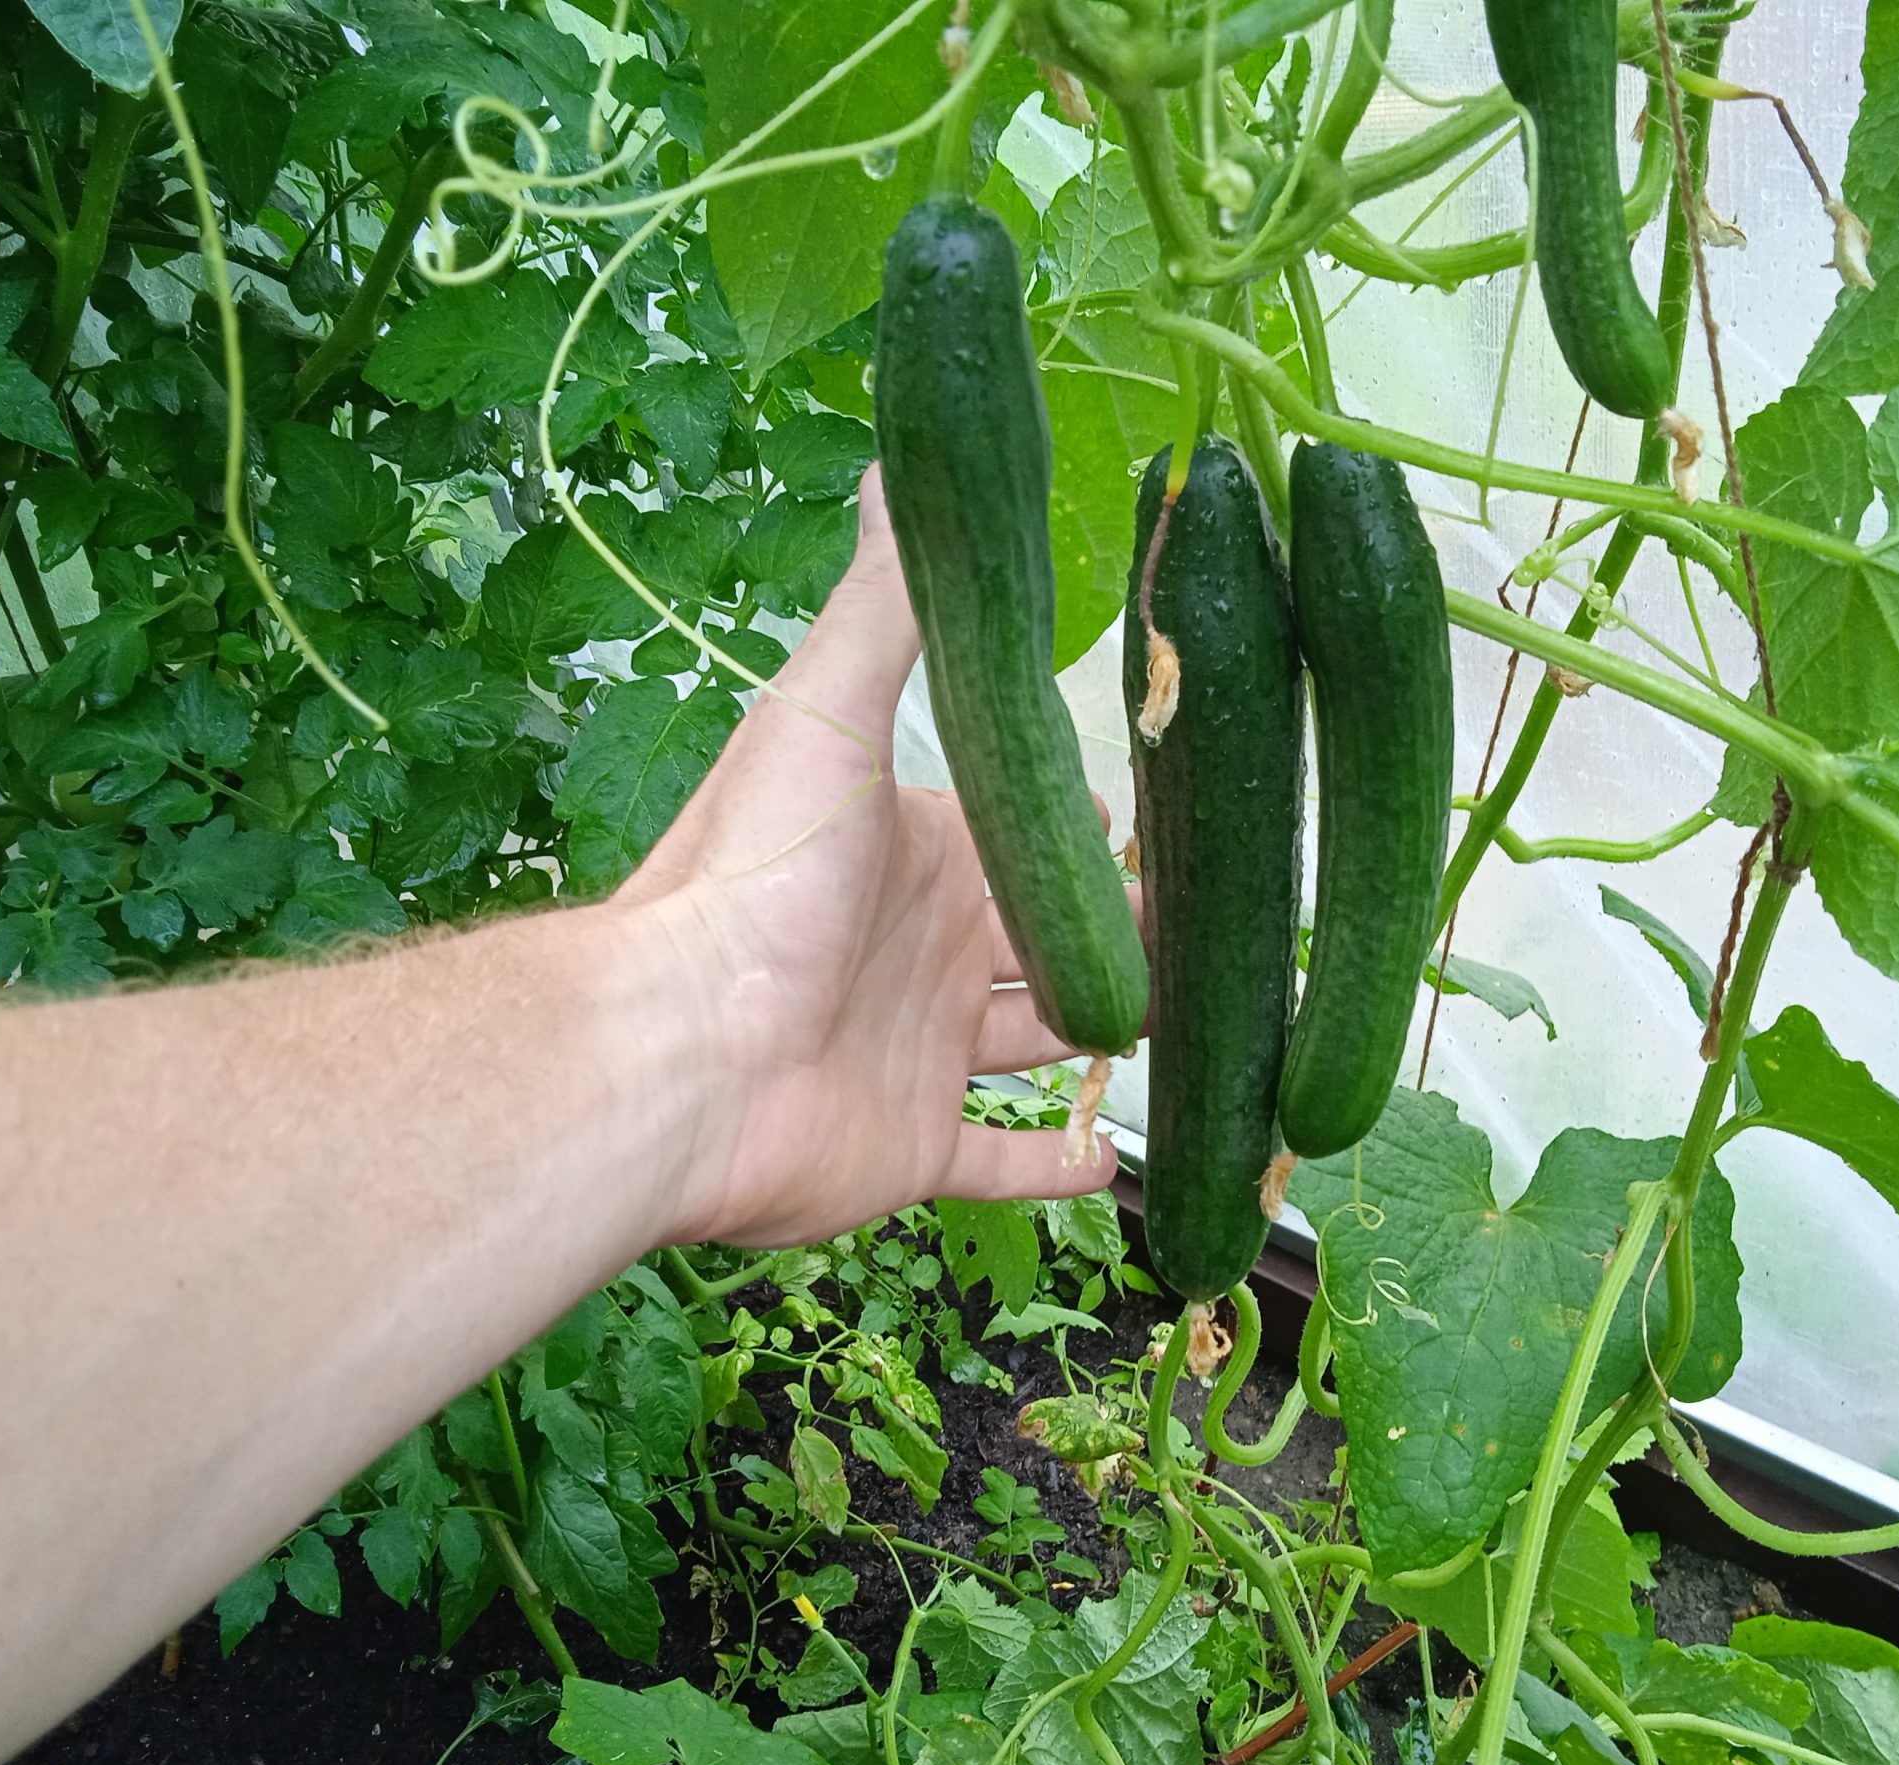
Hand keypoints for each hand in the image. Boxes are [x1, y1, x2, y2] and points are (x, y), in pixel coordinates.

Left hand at [620, 466, 1121, 1248]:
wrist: (679, 1050)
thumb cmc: (758, 875)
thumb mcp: (827, 712)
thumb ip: (884, 605)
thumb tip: (893, 464)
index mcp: (919, 849)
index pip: (1025, 827)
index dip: (1084, 821)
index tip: (1173, 809)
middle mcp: (925, 948)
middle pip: (1048, 936)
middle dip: (1122, 929)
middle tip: (1219, 925)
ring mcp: (920, 1052)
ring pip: (1041, 1041)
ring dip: (1106, 1032)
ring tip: (1199, 1022)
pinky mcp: (914, 1148)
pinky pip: (1001, 1162)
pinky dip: (1057, 1165)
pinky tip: (1118, 1156)